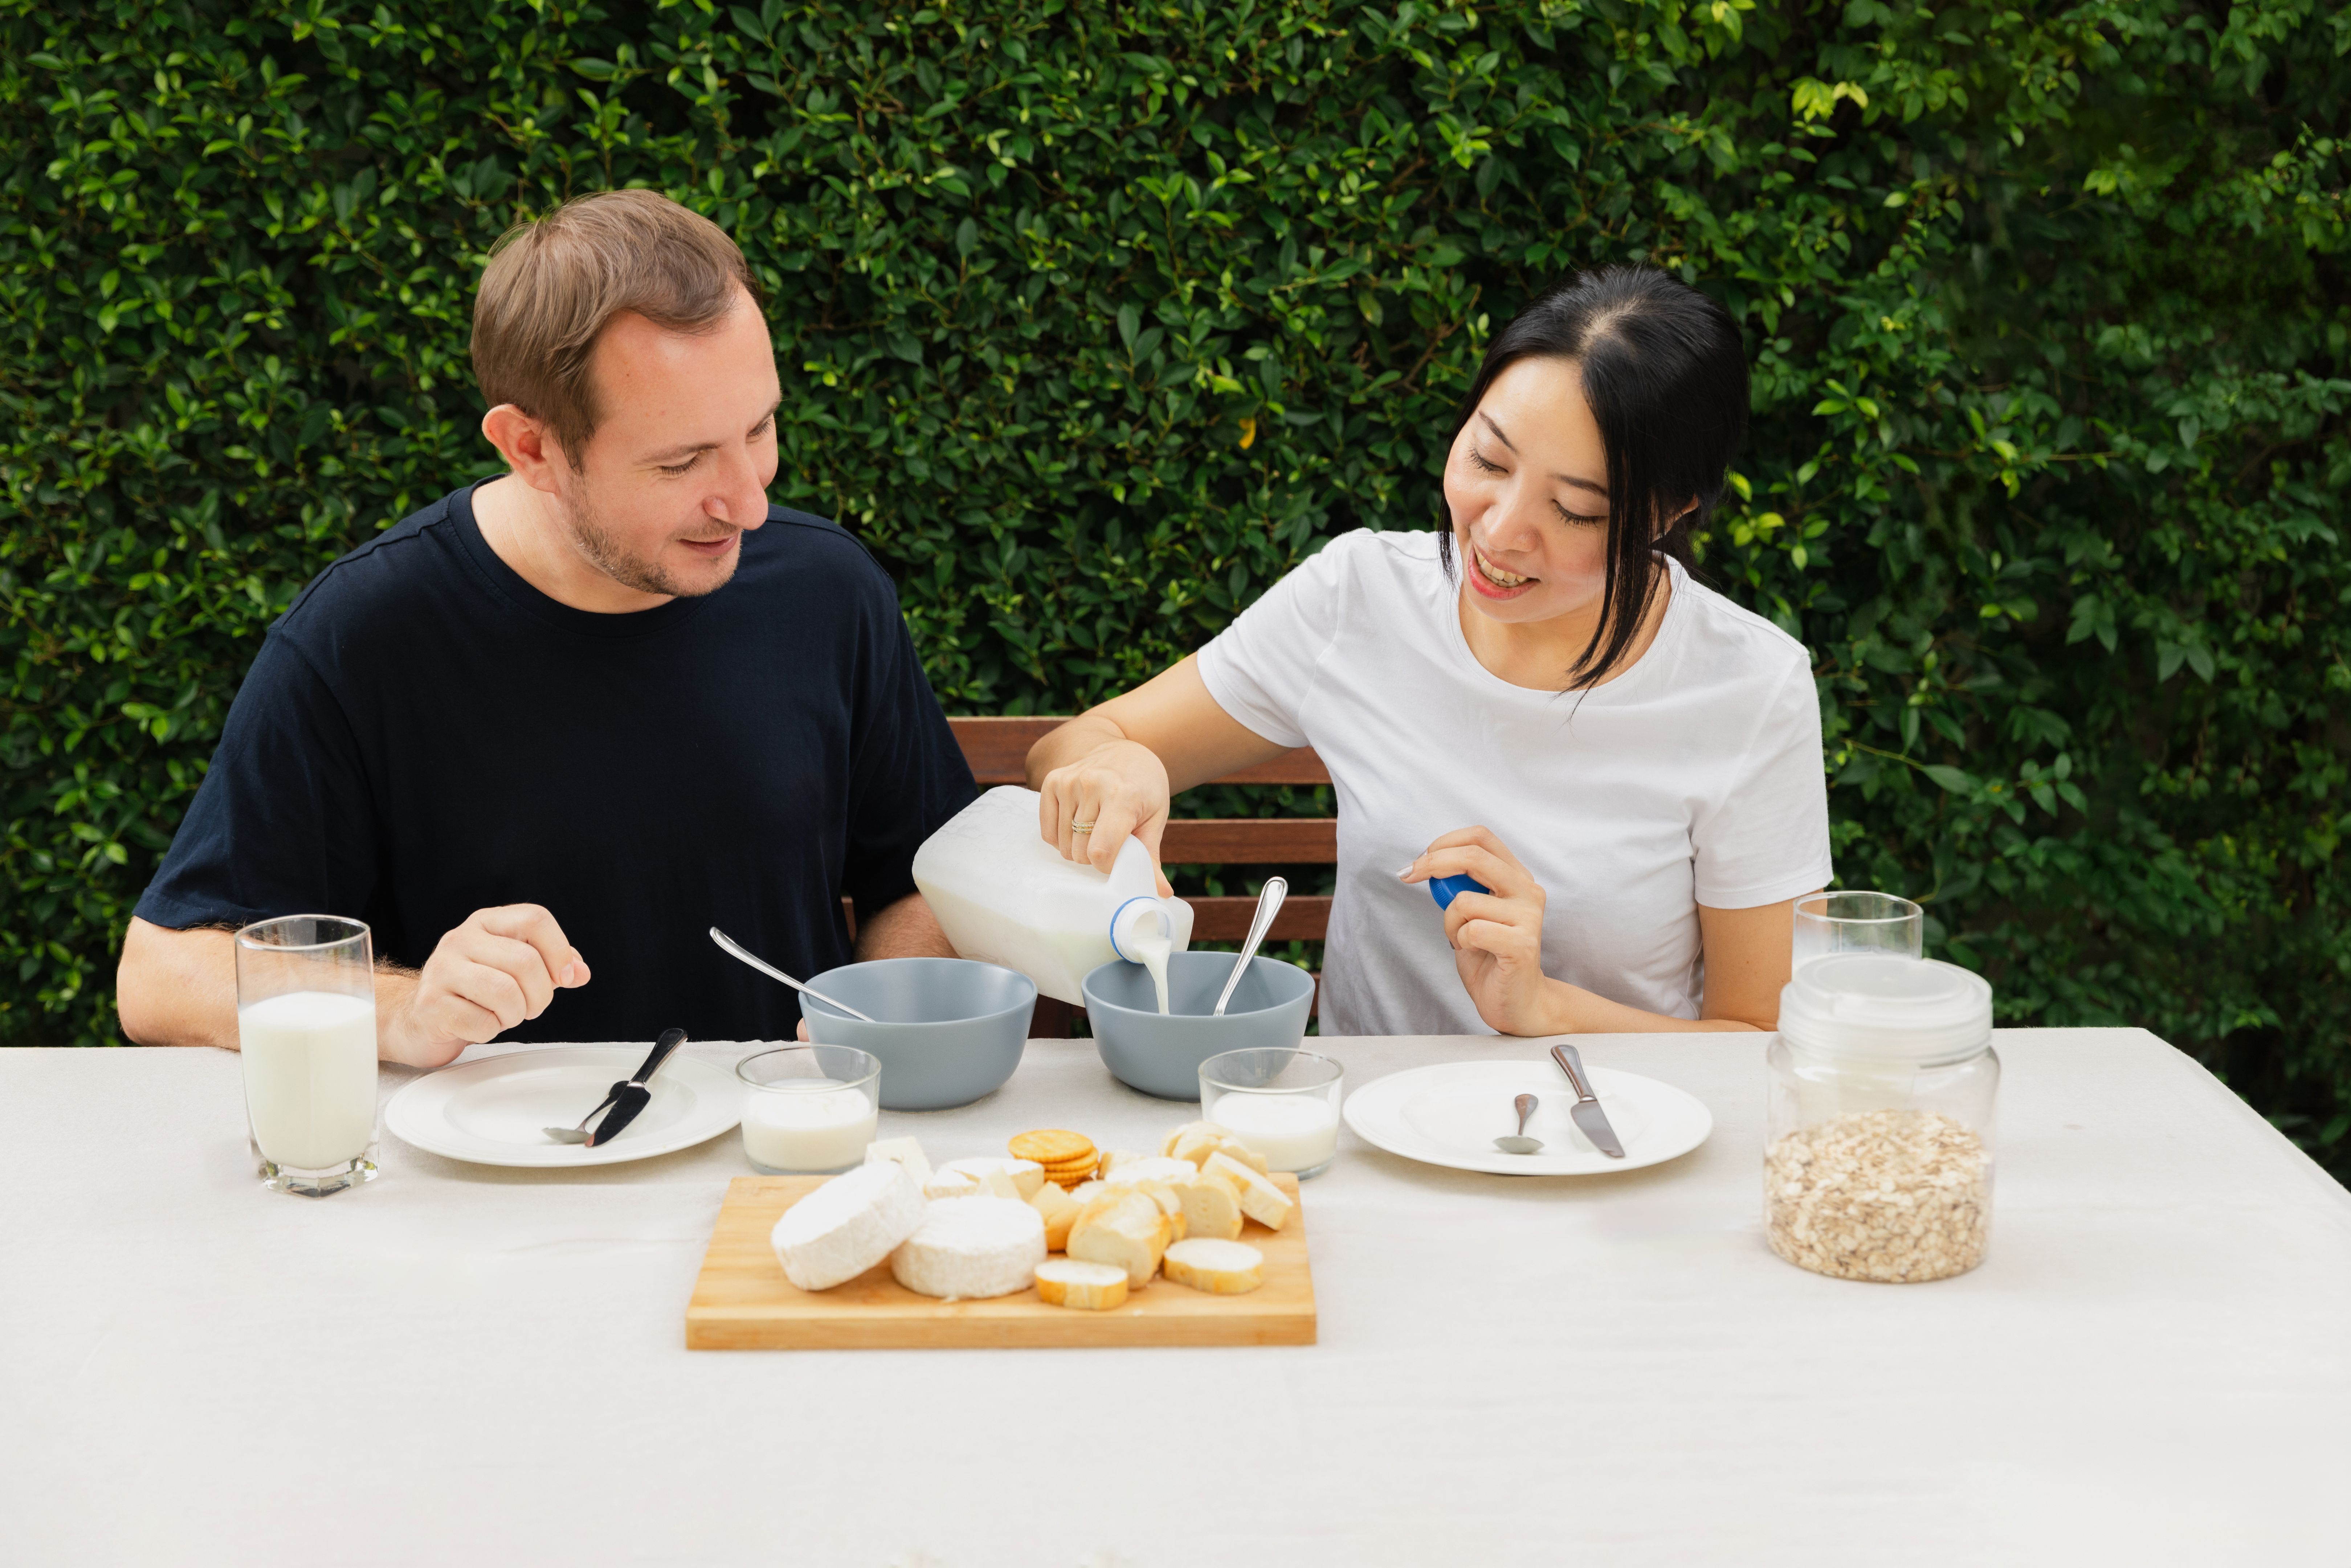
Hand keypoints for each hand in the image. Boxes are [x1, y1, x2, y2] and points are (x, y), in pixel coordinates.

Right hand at [380, 904, 589, 1067]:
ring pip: (505, 992)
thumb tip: (580, 972)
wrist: (422, 1018)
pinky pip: (483, 1022)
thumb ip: (552, 965)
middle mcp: (460, 939)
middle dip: (540, 994)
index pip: (534, 918)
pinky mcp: (431, 1004)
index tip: (567, 977)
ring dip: (516, 1014)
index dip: (560, 950)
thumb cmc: (475, 992)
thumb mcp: (515, 968)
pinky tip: (480, 1025)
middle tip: (531, 1007)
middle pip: (525, 961)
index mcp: (486, 922)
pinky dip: (492, 1031)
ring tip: (506, 1015)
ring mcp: (441, 970)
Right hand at [1036, 738, 1173, 893]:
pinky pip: (1047, 833)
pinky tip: (1078, 823)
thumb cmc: (1144, 788)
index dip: (1108, 866)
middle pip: (1080, 852)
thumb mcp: (1155, 818)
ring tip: (1096, 828)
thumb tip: (1162, 893)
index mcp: (1123, 795)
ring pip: (1063, 845)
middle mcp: (1091, 784)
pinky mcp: (1052, 781)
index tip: (1119, 857)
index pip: (1100, 851)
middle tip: (1110, 839)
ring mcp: (1069, 782)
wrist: (1124, 751)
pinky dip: (1061, 838)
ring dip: (1079, 847)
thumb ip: (1152, 857)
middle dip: (1095, 857)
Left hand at [1399, 827, 1565, 1036]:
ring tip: (1464, 940)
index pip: (1481, 837)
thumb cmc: (1490, 957)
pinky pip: (1471, 930)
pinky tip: (1476, 952)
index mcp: (1516, 877)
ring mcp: (1529, 917)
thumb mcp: (1470, 914)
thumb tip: (1425, 864)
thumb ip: (1460, 887)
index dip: (1445, 841)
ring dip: (1450, 922)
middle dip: (1433, 863)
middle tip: (1408, 875)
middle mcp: (1528, 891)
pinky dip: (1461, 941)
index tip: (1419, 860)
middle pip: (1474, 856)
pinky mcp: (1523, 944)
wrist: (1517, 1002)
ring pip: (1464, 900)